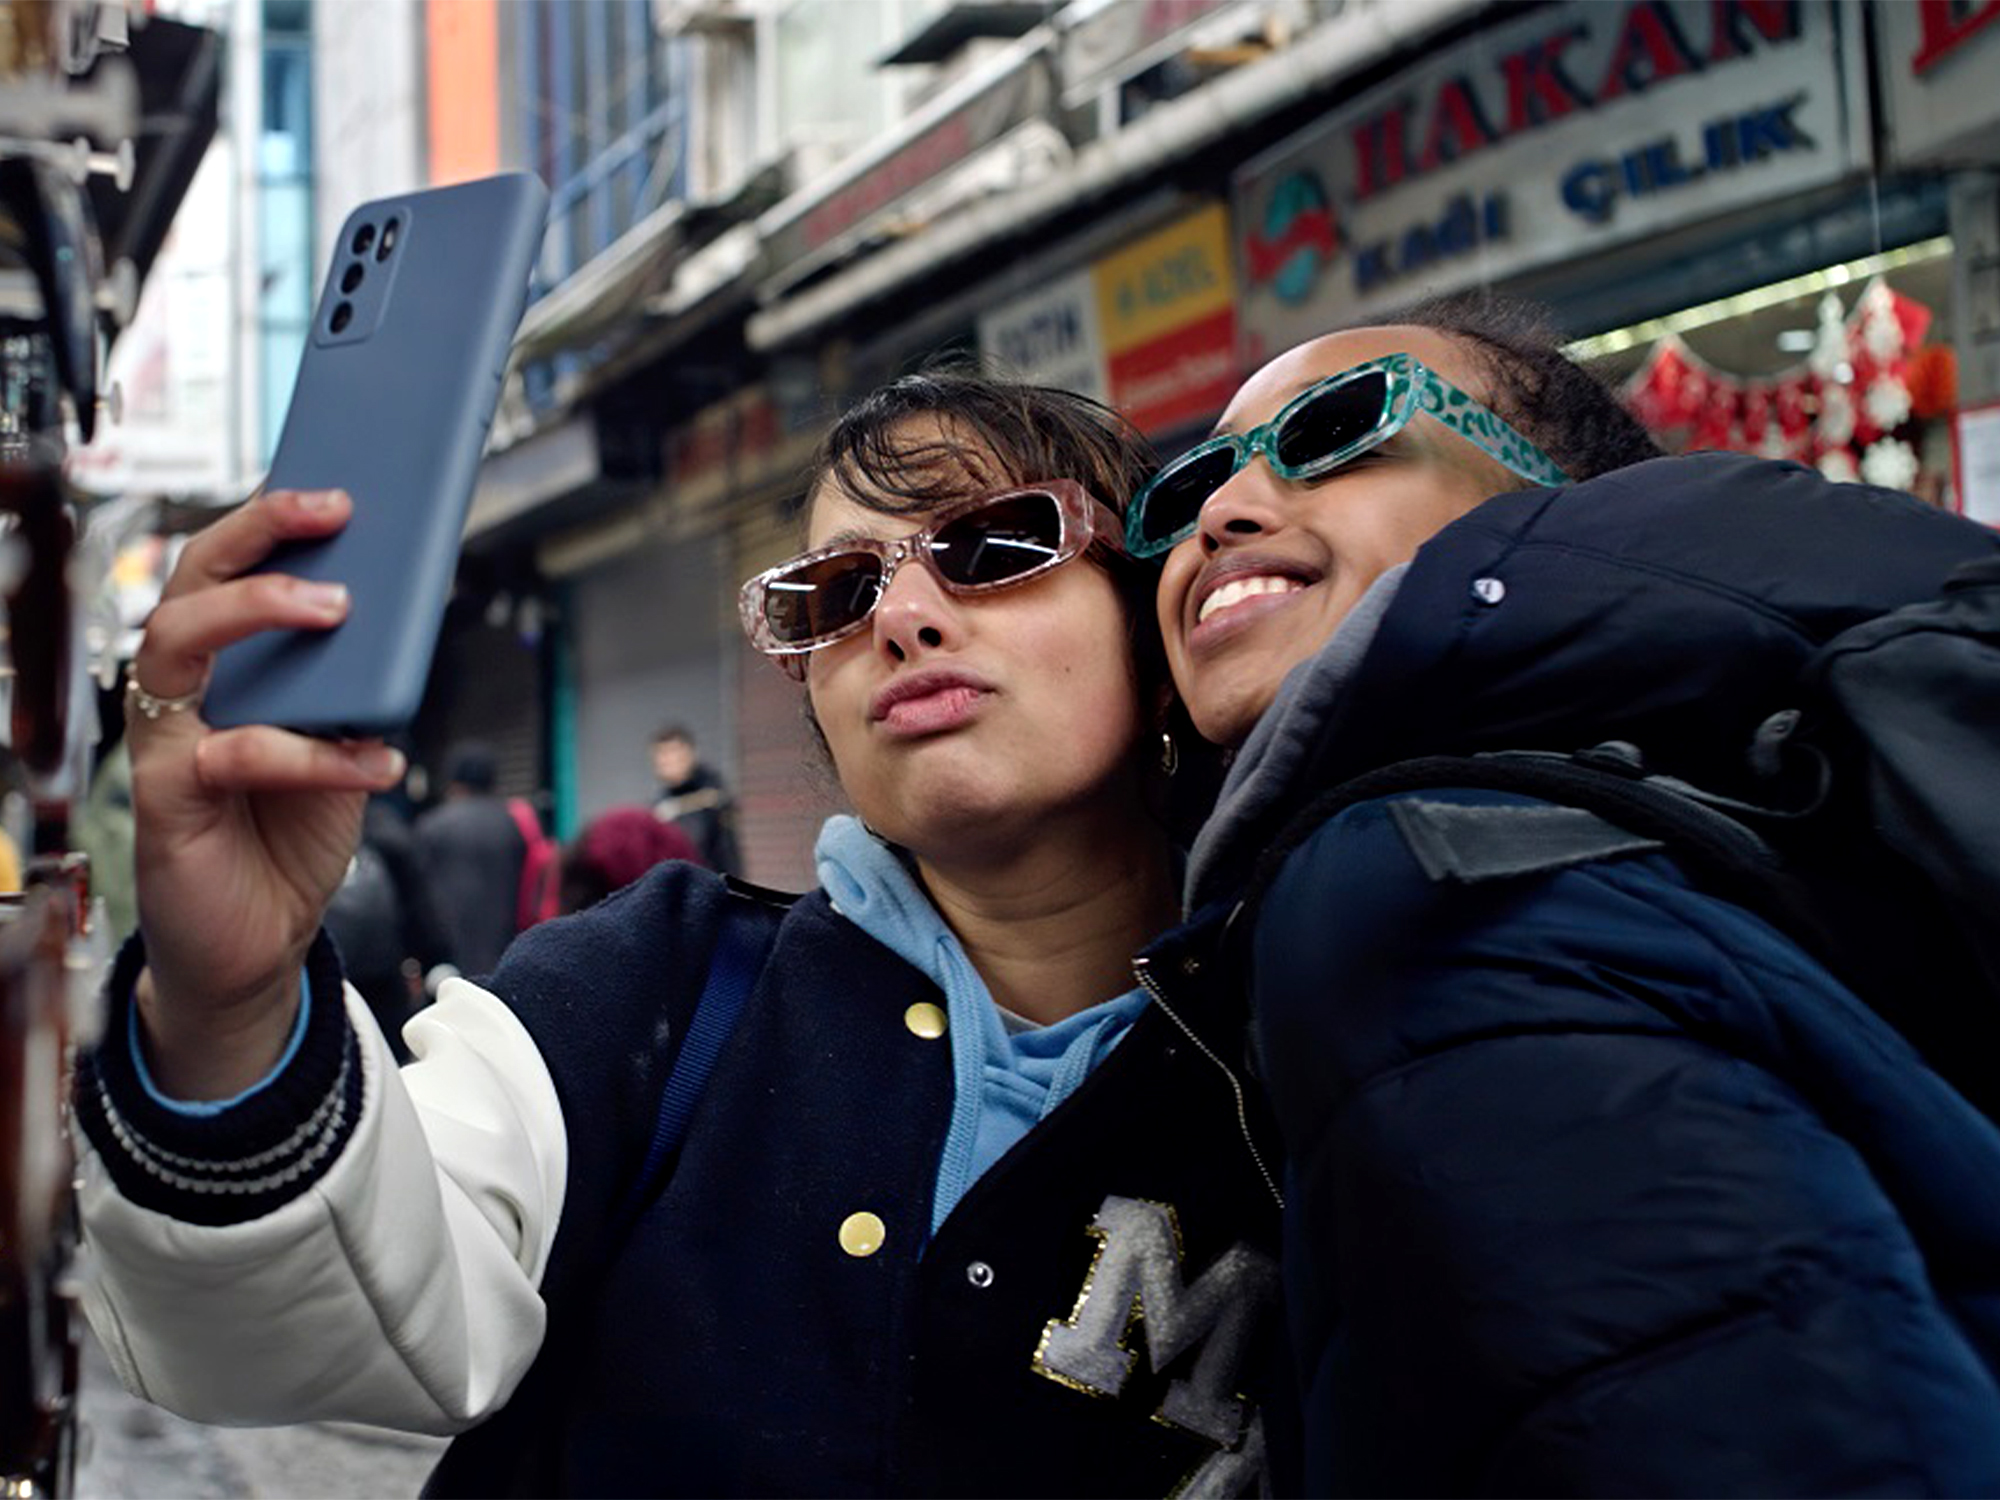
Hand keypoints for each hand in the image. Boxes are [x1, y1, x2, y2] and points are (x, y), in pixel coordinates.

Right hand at [127, 488, 405, 1097]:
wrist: (261, 940)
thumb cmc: (294, 830)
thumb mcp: (342, 740)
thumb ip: (356, 685)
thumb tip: (405, 610)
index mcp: (224, 666)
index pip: (226, 570)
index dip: (269, 520)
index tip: (336, 488)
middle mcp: (182, 689)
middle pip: (187, 581)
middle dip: (255, 533)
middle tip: (330, 511)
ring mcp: (167, 739)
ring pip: (174, 643)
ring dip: (259, 614)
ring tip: (340, 611)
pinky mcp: (169, 799)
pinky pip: (234, 753)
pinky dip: (314, 753)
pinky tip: (376, 761)